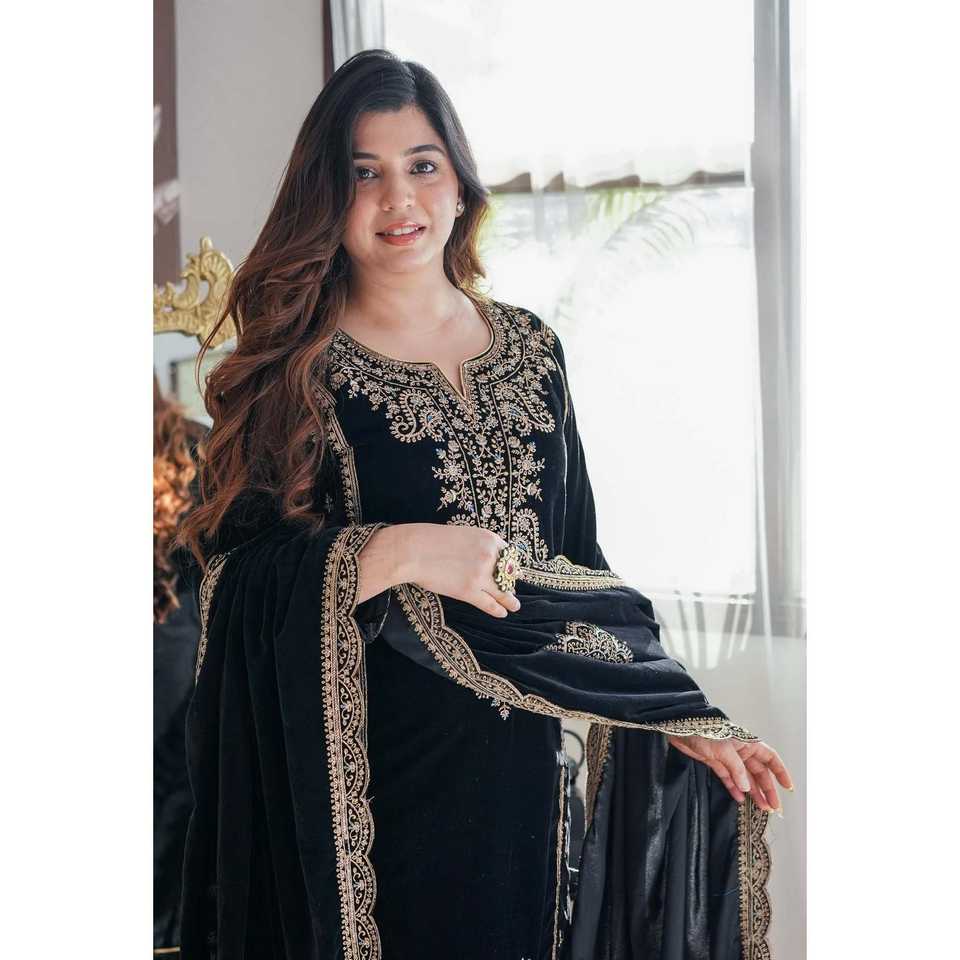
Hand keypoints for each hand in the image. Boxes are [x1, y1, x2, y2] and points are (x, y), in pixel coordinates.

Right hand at [397, 523, 521, 618]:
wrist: (414, 550)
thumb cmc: (432, 539)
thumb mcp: (464, 534)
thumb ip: (478, 546)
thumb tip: (485, 558)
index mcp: (490, 539)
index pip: (510, 554)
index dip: (511, 565)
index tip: (512, 571)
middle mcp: (490, 557)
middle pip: (508, 573)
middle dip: (510, 582)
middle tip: (511, 588)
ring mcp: (481, 576)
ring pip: (503, 592)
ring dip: (511, 600)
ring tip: (515, 605)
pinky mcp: (469, 592)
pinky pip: (490, 604)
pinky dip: (498, 610)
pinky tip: (502, 613)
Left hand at [666, 734, 794, 813]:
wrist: (679, 727)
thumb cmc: (704, 731)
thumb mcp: (724, 749)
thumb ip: (737, 769)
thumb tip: (747, 788)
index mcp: (747, 743)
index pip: (770, 758)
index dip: (780, 771)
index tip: (788, 787)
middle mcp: (740, 751)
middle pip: (759, 772)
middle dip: (767, 789)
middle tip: (773, 806)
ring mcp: (728, 758)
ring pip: (745, 778)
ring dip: (753, 792)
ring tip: (760, 808)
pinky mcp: (715, 762)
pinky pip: (729, 778)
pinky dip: (734, 788)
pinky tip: (740, 799)